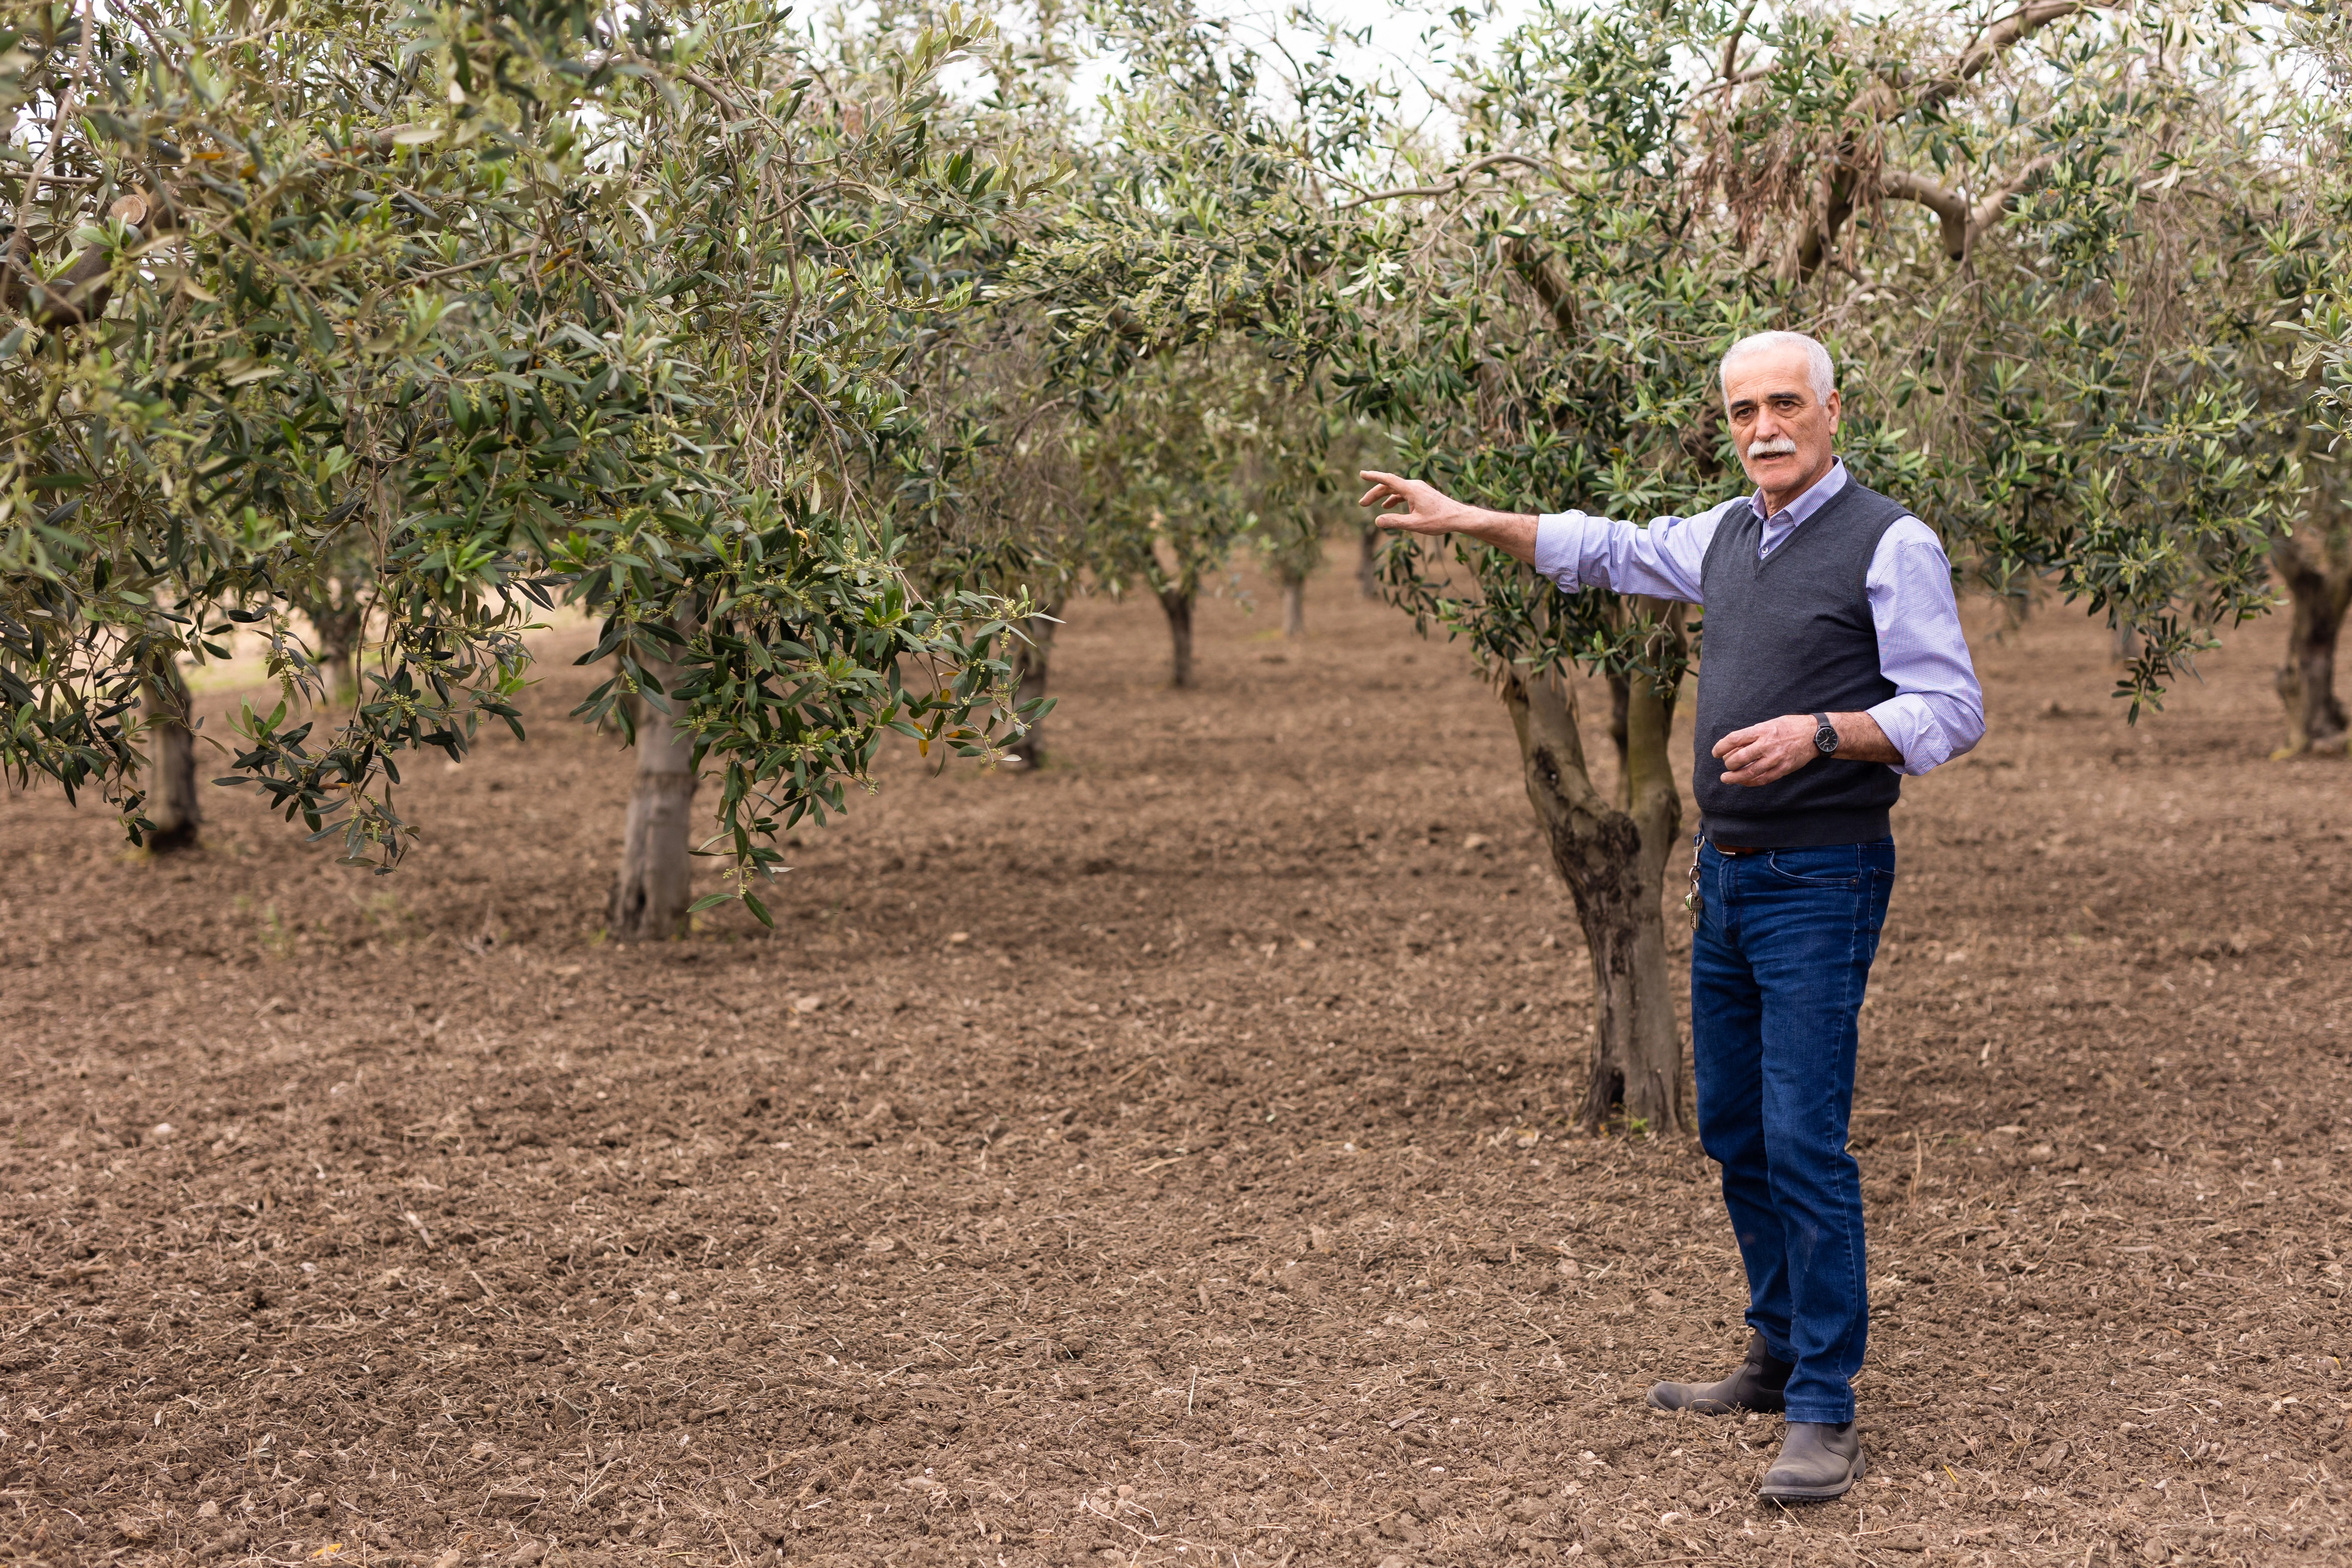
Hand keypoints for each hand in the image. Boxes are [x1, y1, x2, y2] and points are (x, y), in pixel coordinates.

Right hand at [1357, 471, 1538, 561]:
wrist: (1459, 517)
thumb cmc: (1440, 521)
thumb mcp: (1415, 525)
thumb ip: (1395, 522)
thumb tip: (1377, 520)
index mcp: (1412, 489)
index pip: (1388, 479)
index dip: (1373, 476)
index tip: (1361, 474)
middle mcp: (1414, 485)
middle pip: (1389, 485)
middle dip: (1374, 493)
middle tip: (1362, 503)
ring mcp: (1419, 488)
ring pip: (1396, 489)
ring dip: (1383, 496)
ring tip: (1372, 505)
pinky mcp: (1422, 493)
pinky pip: (1404, 493)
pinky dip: (1394, 498)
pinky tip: (1389, 507)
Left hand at [1712, 714, 1820, 786]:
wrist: (1814, 734)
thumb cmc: (1788, 727)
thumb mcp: (1769, 724)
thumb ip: (1752, 735)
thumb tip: (1732, 748)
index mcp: (1762, 730)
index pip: (1735, 739)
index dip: (1721, 747)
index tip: (1715, 752)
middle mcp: (1767, 744)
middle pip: (1740, 758)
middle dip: (1728, 763)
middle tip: (1726, 765)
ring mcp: (1776, 758)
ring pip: (1750, 772)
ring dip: (1735, 777)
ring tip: (1726, 778)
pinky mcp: (1783, 769)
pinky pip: (1763, 779)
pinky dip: (1750, 782)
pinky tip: (1743, 782)